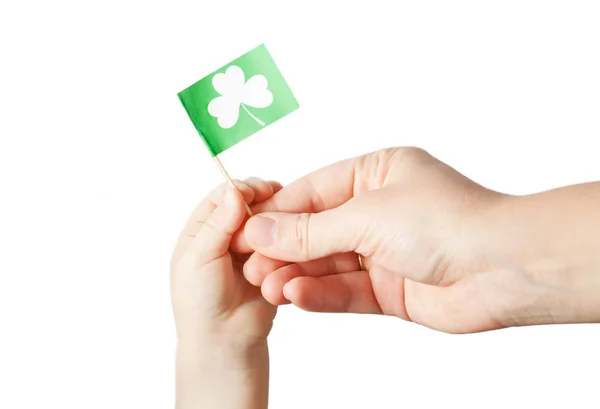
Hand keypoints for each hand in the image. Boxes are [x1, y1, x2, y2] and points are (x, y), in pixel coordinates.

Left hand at [171, 178, 280, 408]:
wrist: (224, 340)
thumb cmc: (200, 302)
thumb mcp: (200, 257)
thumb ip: (218, 224)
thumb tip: (235, 191)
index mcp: (202, 231)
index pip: (222, 198)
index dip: (240, 190)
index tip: (257, 189)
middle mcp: (227, 236)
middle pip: (248, 206)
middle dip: (263, 200)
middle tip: (278, 196)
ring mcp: (251, 249)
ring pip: (268, 222)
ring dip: (276, 218)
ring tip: (289, 217)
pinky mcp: (272, 263)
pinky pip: (282, 243)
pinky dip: (287, 237)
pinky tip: (294, 236)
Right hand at [236, 148, 599, 332]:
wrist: (504, 269)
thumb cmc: (447, 222)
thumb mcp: (365, 216)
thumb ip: (309, 230)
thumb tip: (259, 230)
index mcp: (376, 173)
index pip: (312, 192)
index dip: (276, 213)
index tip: (242, 230)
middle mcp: (380, 210)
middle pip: (317, 231)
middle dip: (283, 249)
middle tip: (250, 266)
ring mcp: (385, 251)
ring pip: (328, 264)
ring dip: (297, 275)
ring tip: (267, 286)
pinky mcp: (391, 288)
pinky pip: (347, 291)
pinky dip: (320, 295)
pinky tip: (295, 297)